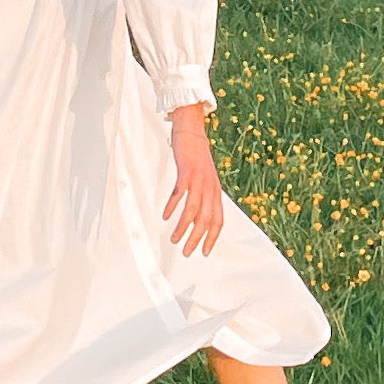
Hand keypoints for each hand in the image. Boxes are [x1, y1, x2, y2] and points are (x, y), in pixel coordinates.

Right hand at [163, 105, 225, 256]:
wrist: (192, 132)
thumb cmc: (197, 158)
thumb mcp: (205, 179)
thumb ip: (204, 196)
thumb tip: (199, 216)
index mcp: (216, 192)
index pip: (218, 220)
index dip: (212, 238)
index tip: (205, 252)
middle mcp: (210, 188)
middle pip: (206, 220)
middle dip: (197, 239)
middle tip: (187, 252)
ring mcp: (199, 180)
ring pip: (194, 210)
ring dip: (183, 227)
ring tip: (174, 239)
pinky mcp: (187, 171)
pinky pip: (180, 193)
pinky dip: (173, 206)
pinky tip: (165, 215)